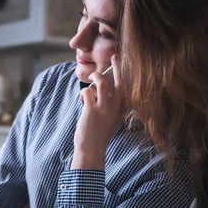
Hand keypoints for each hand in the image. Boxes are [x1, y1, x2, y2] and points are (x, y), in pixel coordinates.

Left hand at [72, 54, 125, 169]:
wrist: (91, 150)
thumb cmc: (99, 135)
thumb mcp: (111, 121)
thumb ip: (111, 107)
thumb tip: (100, 90)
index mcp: (121, 111)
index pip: (126, 89)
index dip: (123, 74)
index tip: (120, 61)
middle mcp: (115, 108)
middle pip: (117, 82)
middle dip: (115, 67)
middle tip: (113, 57)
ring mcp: (104, 108)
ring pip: (101, 83)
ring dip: (95, 77)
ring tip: (91, 78)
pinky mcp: (91, 110)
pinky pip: (87, 91)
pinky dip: (83, 92)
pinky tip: (82, 100)